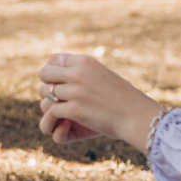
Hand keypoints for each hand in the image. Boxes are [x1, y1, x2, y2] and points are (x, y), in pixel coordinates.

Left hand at [37, 52, 160, 149]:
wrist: (136, 116)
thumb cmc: (122, 98)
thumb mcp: (102, 75)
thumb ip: (83, 71)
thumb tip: (61, 68)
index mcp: (85, 62)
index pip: (54, 59)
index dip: (52, 72)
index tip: (57, 82)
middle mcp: (78, 73)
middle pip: (44, 73)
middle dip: (46, 85)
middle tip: (56, 96)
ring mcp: (75, 91)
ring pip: (46, 93)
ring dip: (50, 102)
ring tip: (61, 108)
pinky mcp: (74, 110)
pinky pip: (52, 110)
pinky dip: (56, 117)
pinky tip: (67, 120)